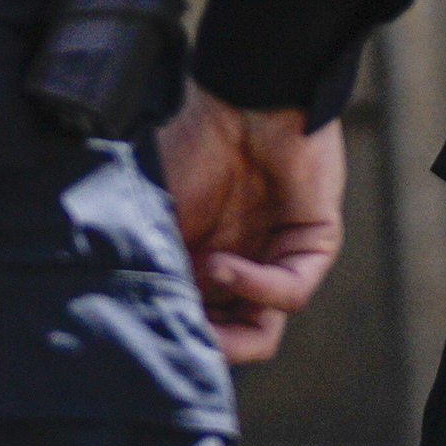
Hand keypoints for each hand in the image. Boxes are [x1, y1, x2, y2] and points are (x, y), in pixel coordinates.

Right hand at [155, 89, 341, 361]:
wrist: (240, 101)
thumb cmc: (189, 150)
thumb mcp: (156, 222)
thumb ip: (154, 273)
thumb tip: (133, 330)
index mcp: (197, 269)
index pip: (191, 331)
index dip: (170, 340)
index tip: (139, 337)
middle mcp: (238, 274)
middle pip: (225, 343)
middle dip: (199, 344)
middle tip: (173, 327)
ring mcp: (275, 262)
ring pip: (259, 333)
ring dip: (225, 323)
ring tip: (196, 279)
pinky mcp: (313, 247)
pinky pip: (290, 293)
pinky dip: (254, 287)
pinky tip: (220, 264)